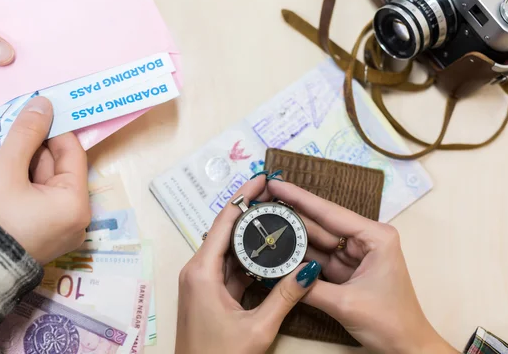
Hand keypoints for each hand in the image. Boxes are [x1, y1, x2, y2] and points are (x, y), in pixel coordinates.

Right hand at [0, 97, 90, 264]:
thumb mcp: (4, 168)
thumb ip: (26, 133)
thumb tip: (44, 103)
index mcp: (75, 204)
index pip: (72, 153)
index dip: (52, 130)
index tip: (33, 113)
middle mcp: (69, 219)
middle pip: (44, 169)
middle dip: (9, 156)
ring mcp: (49, 230)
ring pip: (24, 184)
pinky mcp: (29, 236)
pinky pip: (18, 203)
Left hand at [175, 176, 321, 353]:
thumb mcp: (258, 328)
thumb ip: (285, 297)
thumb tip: (309, 270)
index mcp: (202, 272)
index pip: (224, 222)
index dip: (244, 197)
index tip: (262, 179)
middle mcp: (198, 270)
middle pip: (226, 230)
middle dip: (251, 211)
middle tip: (277, 195)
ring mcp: (202, 282)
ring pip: (229, 249)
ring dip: (251, 235)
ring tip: (277, 217)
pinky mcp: (209, 293)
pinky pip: (230, 267)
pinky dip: (249, 258)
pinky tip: (270, 251)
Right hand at [266, 180, 456, 353]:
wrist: (407, 348)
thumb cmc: (390, 323)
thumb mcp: (346, 304)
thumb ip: (309, 287)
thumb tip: (277, 275)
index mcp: (375, 237)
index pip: (330, 212)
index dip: (299, 197)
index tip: (275, 182)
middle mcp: (366, 239)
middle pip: (321, 223)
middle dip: (292, 212)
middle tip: (262, 200)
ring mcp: (355, 254)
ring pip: (317, 240)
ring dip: (292, 234)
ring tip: (264, 220)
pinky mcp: (347, 269)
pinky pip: (318, 257)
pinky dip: (299, 255)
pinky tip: (278, 246)